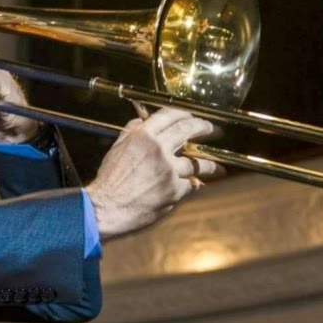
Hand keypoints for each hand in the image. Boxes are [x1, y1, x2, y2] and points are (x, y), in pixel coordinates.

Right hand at [85, 107, 222, 239]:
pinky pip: (191, 185)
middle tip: (212, 130)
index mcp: (143, 136)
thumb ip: (131, 132)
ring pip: (197, 162)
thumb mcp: (117, 148)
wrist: (106, 208)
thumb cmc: (109, 180)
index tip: (193, 117)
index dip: (185, 114)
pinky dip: (194, 185)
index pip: (170, 115)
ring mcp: (169, 170)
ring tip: (216, 167)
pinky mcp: (174, 190)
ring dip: (208, 164)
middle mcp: (159, 149)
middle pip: (188, 131)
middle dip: (204, 128)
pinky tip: (198, 185)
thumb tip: (143, 120)